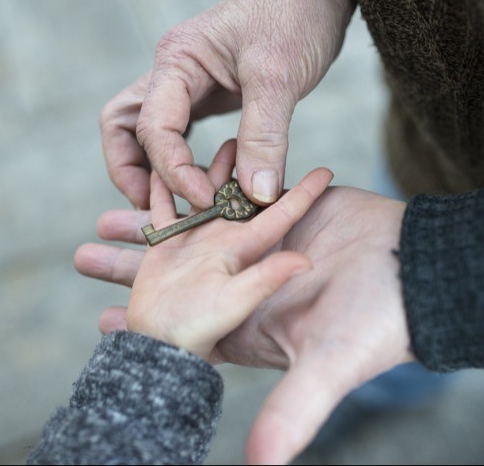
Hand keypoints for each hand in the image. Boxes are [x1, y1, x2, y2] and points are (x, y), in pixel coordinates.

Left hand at [77, 182, 412, 463]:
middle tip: (81, 256)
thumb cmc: (378, 323)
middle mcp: (250, 287)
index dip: (142, 333)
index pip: (183, 334)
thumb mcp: (327, 368)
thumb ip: (292, 413)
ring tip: (108, 216)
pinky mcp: (282, 210)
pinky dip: (198, 185)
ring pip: (194, 233)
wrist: (423, 267)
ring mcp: (263, 246)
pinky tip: (165, 175)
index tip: (101, 326)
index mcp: (251, 326)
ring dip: (153, 223)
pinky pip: (229, 195)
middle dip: (130, 269)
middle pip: (177, 281)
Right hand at [82, 139, 333, 359]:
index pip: (280, 214)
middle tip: (259, 135)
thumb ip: (267, 280)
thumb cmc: (197, 329)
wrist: (157, 347)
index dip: (304, 193)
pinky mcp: (165, 249)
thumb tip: (306, 262)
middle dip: (249, 165)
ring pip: (202, 193)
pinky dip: (161, 187)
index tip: (326, 170)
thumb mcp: (235, 303)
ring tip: (220, 142)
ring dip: (209, 168)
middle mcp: (222, 242)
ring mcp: (193, 244)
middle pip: (239, 194)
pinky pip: (162, 210)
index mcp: (243, 249)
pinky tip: (161, 165)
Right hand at [100, 0, 354, 209]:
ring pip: (144, 131)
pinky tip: (201, 185)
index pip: (154, 128)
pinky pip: (177, 133)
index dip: (174, 172)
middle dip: (130, 171)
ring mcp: (185, 84)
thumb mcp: (280, 76)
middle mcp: (171, 73)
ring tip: (173, 205)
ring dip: (150, 169)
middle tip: (155, 209)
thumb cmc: (295, 12)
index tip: (206, 202)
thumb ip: (264, 137)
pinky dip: (179, 161)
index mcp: (177, 62)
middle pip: (124, 127)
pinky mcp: (206, 94)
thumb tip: (255, 197)